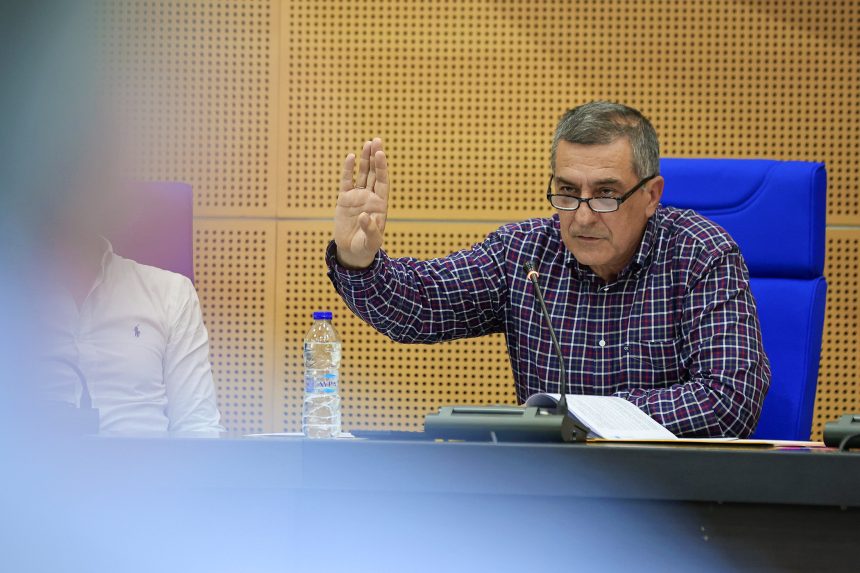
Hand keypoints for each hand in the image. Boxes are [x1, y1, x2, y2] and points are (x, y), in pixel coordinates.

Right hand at [334, 138, 388, 268]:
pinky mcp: (344, 199)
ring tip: (368, 142)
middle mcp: (370, 197)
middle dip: (375, 157)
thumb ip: (370, 229)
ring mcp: (357, 197)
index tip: (380, 154)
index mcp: (380, 204)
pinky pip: (347, 181)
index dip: (381, 167)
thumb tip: (363, 216)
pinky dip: (348, 170)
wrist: (352, 251)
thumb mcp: (372, 242)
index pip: (382, 181)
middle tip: (376, 140)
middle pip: (373, 173)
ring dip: (365, 159)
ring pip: (362, 174)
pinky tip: (350, 157)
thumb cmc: (366, 247)